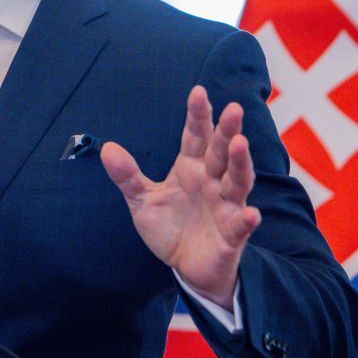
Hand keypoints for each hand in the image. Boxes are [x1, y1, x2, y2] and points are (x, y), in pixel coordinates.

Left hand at [101, 85, 260, 308]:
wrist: (187, 266)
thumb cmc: (170, 227)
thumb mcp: (142, 200)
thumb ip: (127, 175)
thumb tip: (107, 148)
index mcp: (191, 168)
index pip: (195, 136)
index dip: (198, 115)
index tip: (198, 91)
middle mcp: (212, 181)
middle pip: (220, 152)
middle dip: (227, 130)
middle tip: (233, 109)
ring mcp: (225, 205)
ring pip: (237, 180)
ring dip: (240, 163)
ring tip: (240, 144)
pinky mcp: (232, 233)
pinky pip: (241, 224)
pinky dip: (247, 219)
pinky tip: (250, 213)